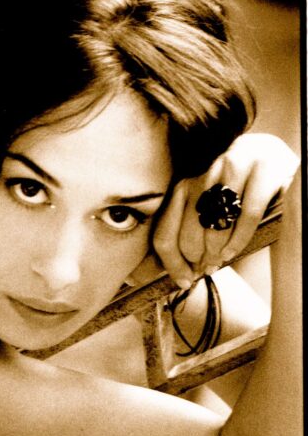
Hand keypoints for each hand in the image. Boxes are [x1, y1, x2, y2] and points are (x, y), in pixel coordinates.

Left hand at [151, 133, 299, 287]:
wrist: (270, 155)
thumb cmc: (234, 191)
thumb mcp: (206, 207)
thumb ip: (189, 231)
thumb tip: (180, 272)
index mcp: (184, 187)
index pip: (165, 234)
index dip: (173, 264)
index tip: (184, 280)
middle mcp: (203, 177)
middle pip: (188, 235)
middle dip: (195, 260)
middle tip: (206, 269)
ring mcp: (233, 171)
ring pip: (214, 227)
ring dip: (215, 252)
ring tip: (219, 260)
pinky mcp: (262, 172)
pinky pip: (246, 217)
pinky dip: (238, 240)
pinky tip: (232, 252)